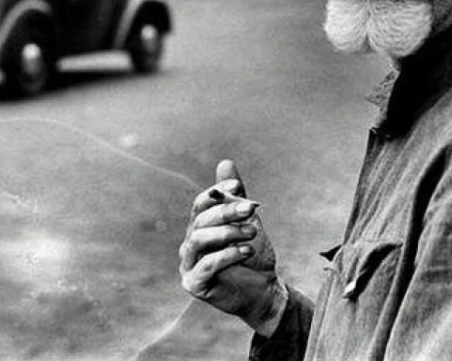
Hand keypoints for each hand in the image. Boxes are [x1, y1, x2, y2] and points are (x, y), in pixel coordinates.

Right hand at [179, 160, 285, 333]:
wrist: (263, 289)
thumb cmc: (252, 254)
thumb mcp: (247, 221)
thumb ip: (235, 196)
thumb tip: (225, 162)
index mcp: (200, 226)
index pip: (200, 204)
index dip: (216, 193)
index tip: (237, 187)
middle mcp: (190, 244)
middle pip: (201, 220)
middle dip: (227, 212)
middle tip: (252, 209)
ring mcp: (189, 264)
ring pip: (199, 240)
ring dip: (228, 233)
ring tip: (252, 233)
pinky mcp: (194, 284)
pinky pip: (205, 266)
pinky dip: (226, 256)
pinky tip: (246, 251)